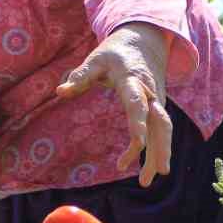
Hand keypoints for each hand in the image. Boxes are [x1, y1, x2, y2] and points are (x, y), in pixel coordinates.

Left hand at [57, 22, 172, 186]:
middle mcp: (151, 94)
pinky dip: (157, 150)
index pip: (137, 105)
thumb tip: (59, 92)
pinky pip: (160, 131)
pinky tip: (149, 169)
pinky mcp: (158, 108)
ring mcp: (158, 102)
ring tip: (146, 182)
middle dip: (161, 147)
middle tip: (159, 173)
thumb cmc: (116, 52)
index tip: (139, 144)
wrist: (144, 40)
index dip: (139, 124)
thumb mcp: (96, 59)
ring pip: (163, 130)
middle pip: (161, 123)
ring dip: (159, 155)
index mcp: (134, 81)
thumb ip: (80, 77)